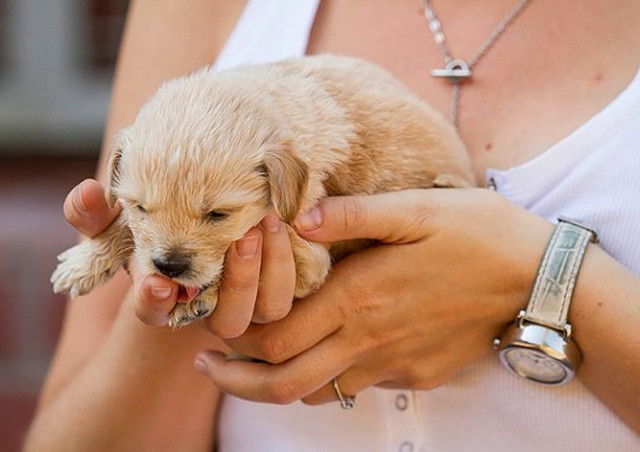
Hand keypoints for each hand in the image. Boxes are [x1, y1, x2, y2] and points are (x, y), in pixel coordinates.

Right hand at [63, 179, 295, 335]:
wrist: (206, 217)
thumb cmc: (160, 219)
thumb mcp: (123, 214)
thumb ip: (94, 212)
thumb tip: (84, 194)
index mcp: (168, 295)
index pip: (157, 312)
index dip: (156, 302)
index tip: (160, 282)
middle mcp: (212, 306)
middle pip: (229, 320)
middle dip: (237, 282)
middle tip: (242, 236)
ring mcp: (249, 301)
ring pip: (270, 309)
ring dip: (271, 269)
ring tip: (270, 220)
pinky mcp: (279, 286)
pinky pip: (295, 289)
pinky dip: (294, 259)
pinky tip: (291, 218)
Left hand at [194, 188, 553, 404]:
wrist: (538, 280)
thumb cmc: (477, 235)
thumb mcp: (415, 209)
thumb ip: (353, 215)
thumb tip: (300, 216)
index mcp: (358, 299)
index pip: (275, 339)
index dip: (234, 346)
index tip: (209, 341)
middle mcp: (368, 340)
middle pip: (284, 382)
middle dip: (239, 382)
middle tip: (211, 368)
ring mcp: (393, 364)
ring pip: (320, 392)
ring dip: (282, 384)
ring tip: (259, 366)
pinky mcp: (417, 374)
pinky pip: (361, 387)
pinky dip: (332, 378)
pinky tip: (328, 353)